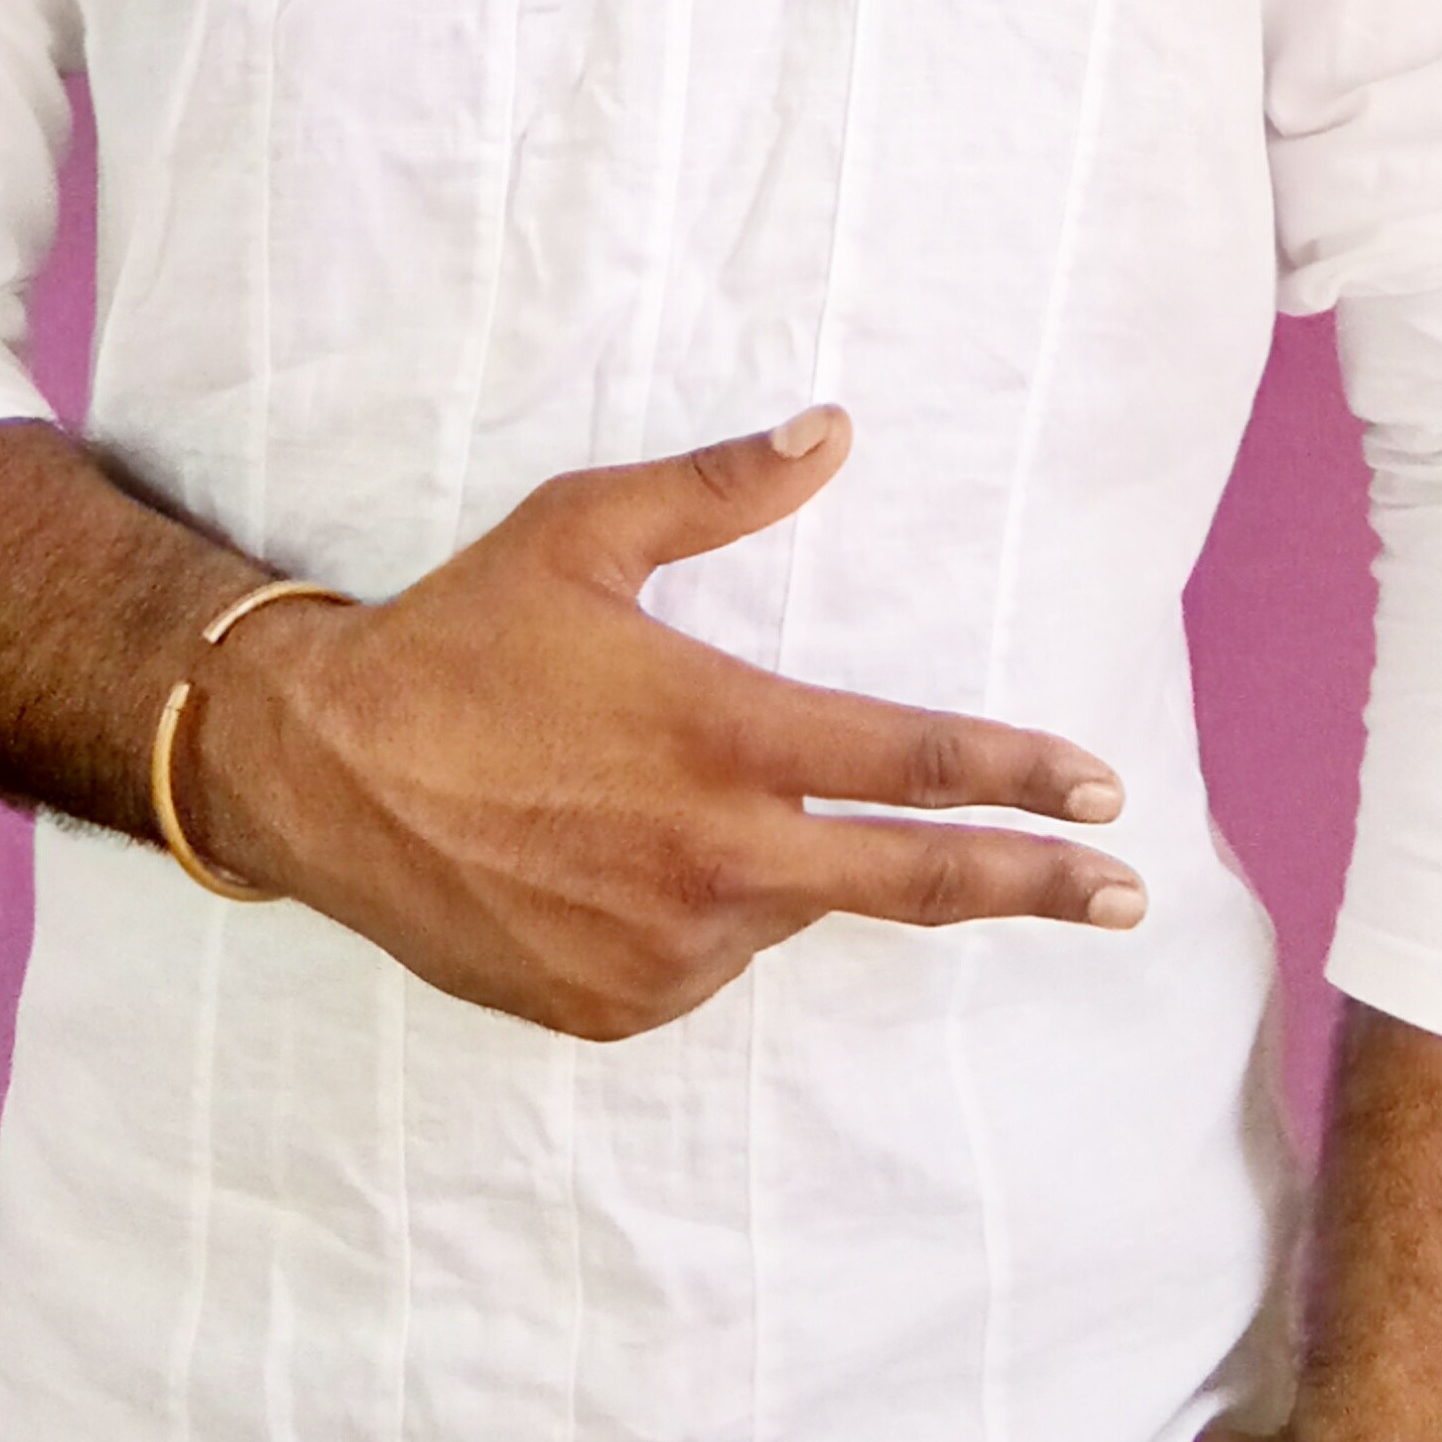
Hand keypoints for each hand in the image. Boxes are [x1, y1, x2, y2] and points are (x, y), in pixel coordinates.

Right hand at [178, 407, 1141, 1035]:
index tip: (1102, 789)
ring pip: (783, 911)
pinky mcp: (612, 1009)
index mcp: (720, 739)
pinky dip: (704, 912)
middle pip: (910, 883)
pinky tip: (624, 855)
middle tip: (1124, 894)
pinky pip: (701, 961)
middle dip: (1030, 886)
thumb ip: (719, 487)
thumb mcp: (581, 532)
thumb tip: (834, 432)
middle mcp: (710, 862)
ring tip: (671, 798)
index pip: (911, 766)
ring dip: (789, 868)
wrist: (317, 772)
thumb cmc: (458, 636)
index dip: (1018, 778)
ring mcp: (663, 952)